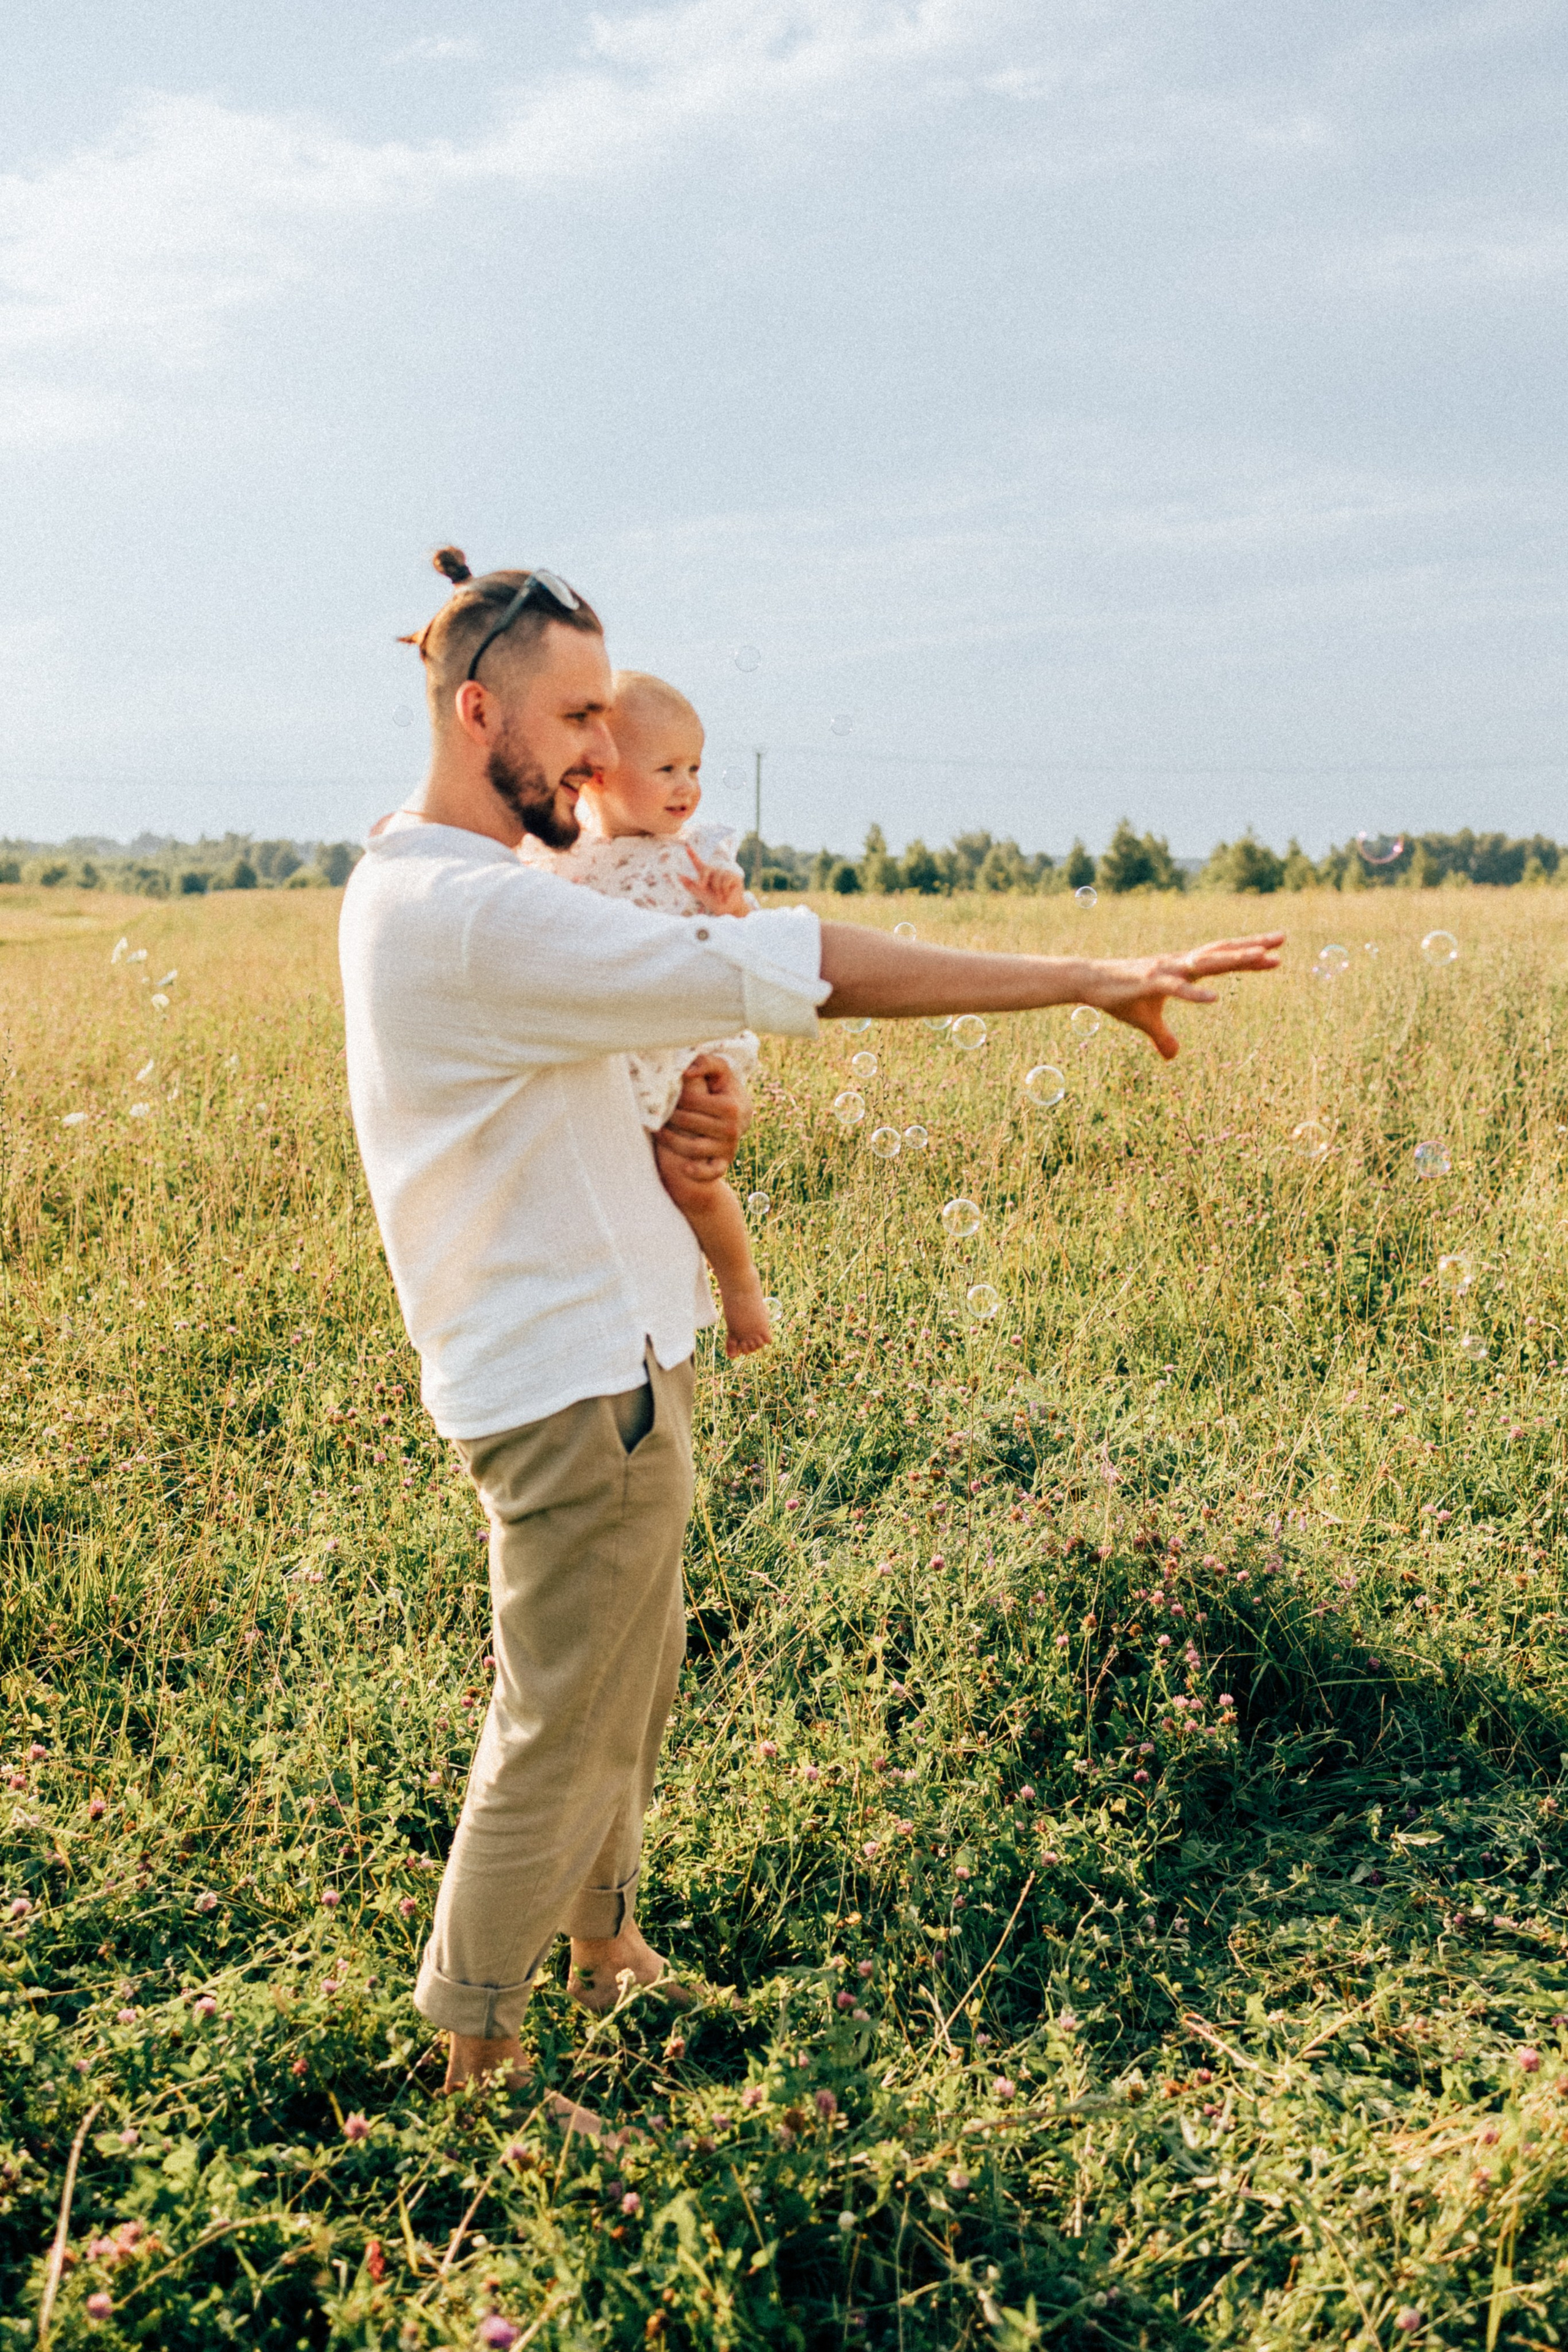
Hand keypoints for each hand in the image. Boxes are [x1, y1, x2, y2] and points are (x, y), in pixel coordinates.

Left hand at [654, 1054, 750, 1184]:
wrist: (739, 1117)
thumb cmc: (723, 1090)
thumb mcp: (720, 1073)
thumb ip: (706, 1063)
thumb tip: (686, 1071)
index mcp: (730, 1105)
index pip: (691, 1101)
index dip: (674, 1098)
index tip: (663, 1095)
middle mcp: (731, 1128)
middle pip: (689, 1123)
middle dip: (670, 1117)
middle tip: (656, 1113)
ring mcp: (728, 1147)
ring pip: (694, 1147)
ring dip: (672, 1141)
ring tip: (658, 1132)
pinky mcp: (724, 1162)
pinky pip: (713, 1171)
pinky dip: (699, 1172)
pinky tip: (684, 1168)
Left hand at [679, 847, 749, 917]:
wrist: (726, 909)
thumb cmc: (713, 901)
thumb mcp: (700, 894)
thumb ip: (690, 885)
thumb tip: (679, 876)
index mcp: (705, 874)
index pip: (698, 863)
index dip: (692, 855)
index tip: (687, 847)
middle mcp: (715, 870)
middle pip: (705, 870)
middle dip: (703, 880)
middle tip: (705, 889)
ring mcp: (725, 871)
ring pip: (716, 878)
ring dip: (716, 891)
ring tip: (720, 896)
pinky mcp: (734, 876)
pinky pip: (725, 882)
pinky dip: (724, 891)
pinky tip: (726, 895)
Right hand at [1080, 933, 1285, 1059]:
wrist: (1088, 981)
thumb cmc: (1119, 997)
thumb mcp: (1146, 1022)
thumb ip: (1164, 1037)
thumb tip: (1173, 1057)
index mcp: (1183, 969)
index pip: (1222, 958)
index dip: (1248, 954)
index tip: (1277, 950)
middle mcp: (1179, 964)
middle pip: (1222, 952)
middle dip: (1253, 946)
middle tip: (1283, 939)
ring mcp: (1166, 971)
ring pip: (1206, 963)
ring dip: (1234, 960)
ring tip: (1262, 956)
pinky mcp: (1150, 983)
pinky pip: (1177, 989)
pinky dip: (1195, 994)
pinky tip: (1215, 999)